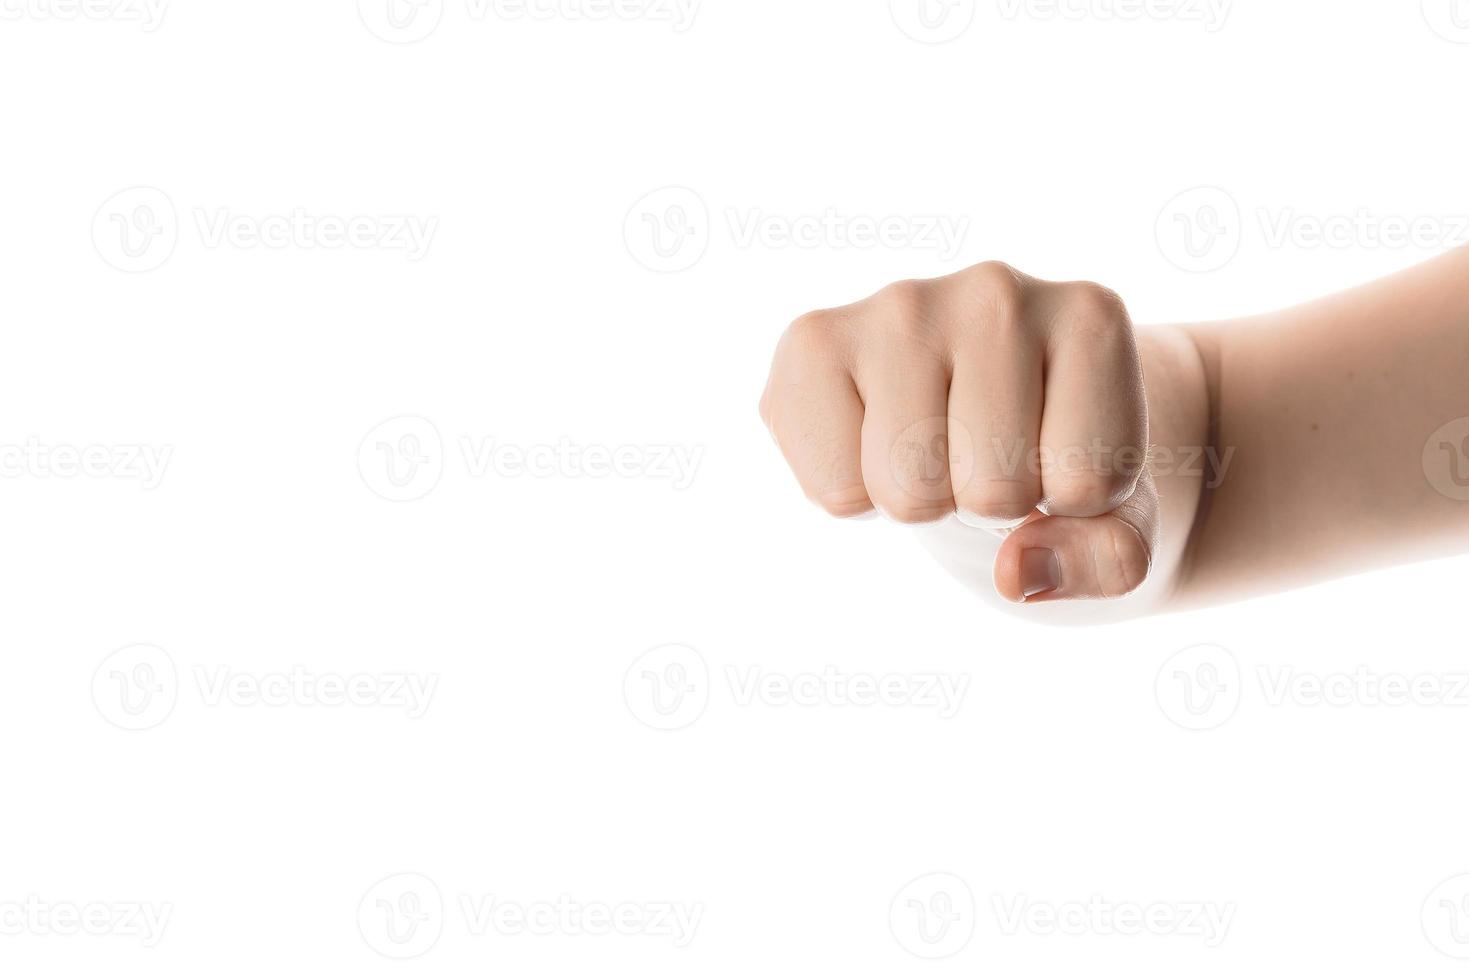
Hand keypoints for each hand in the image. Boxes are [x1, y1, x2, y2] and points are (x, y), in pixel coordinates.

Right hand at [759, 262, 1157, 603]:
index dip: (1073, 504)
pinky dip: (852, 497)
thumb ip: (1110, 560)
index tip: (1058, 456)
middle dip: (988, 505)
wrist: (976, 407)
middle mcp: (995, 290)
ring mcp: (898, 306)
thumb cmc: (1054, 456)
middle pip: (991, 489)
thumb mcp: (1114, 520)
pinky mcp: (813, 340)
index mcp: (1091, 319)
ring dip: (920, 502)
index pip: (1087, 482)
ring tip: (932, 445)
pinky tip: (874, 438)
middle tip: (983, 455)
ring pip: (909, 490)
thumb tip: (1014, 574)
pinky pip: (834, 488)